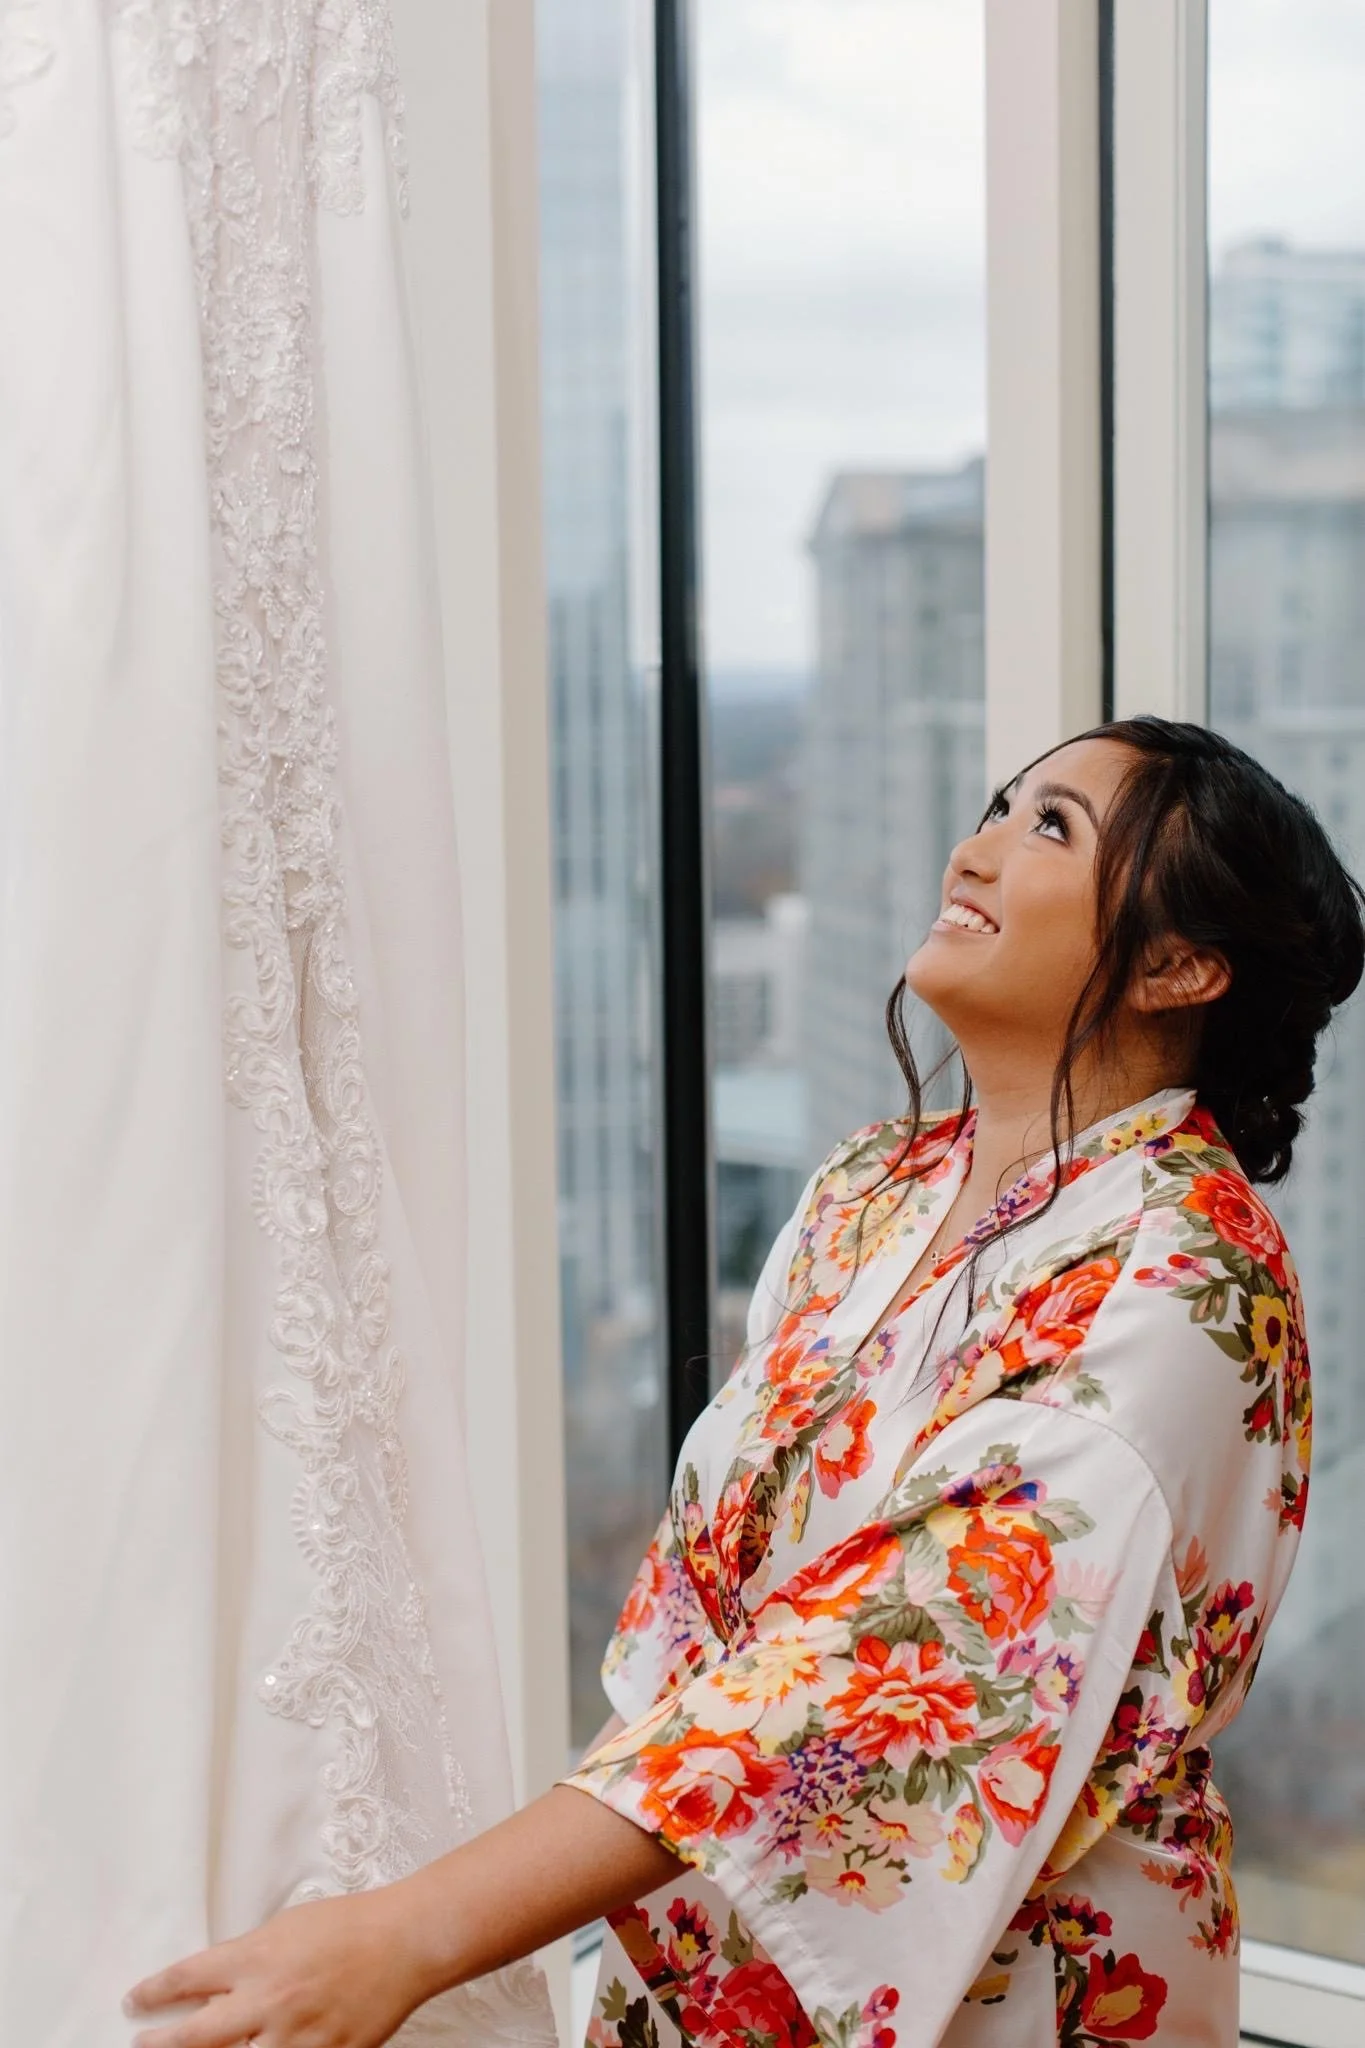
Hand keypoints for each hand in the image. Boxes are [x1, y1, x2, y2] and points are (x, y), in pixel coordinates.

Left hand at [122, 1886, 437, 2047]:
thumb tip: (212, 1984)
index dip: (153, 1993)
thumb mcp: (285, 1927)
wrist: (404, 1941)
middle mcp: (267, 2001)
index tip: (135, 2001)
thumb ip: (246, 1958)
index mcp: (256, 1958)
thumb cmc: (349, 1925)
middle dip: (158, 2046)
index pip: (186, 1979)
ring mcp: (294, 2037)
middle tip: (141, 2046)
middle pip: (192, 2037)